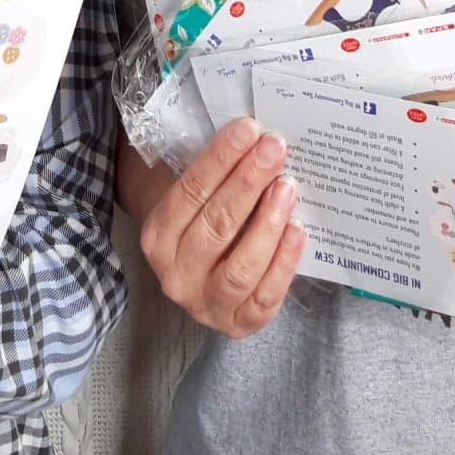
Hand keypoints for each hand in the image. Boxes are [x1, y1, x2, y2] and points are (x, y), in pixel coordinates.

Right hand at [139, 118, 305, 337]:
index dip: (220, 160)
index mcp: (156, 237)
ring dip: (267, 222)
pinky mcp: (238, 325)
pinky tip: (297, 229)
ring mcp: (205, 304)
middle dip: (248, 182)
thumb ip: (214, 175)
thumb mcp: (193, 201)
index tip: (248, 130)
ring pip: (240, 267)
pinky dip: (283, 262)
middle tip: (274, 149)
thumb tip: (254, 137)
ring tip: (287, 187)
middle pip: (216, 225)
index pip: (189, 192)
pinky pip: (264, 296)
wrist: (197, 279)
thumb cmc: (201, 224)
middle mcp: (175, 275)